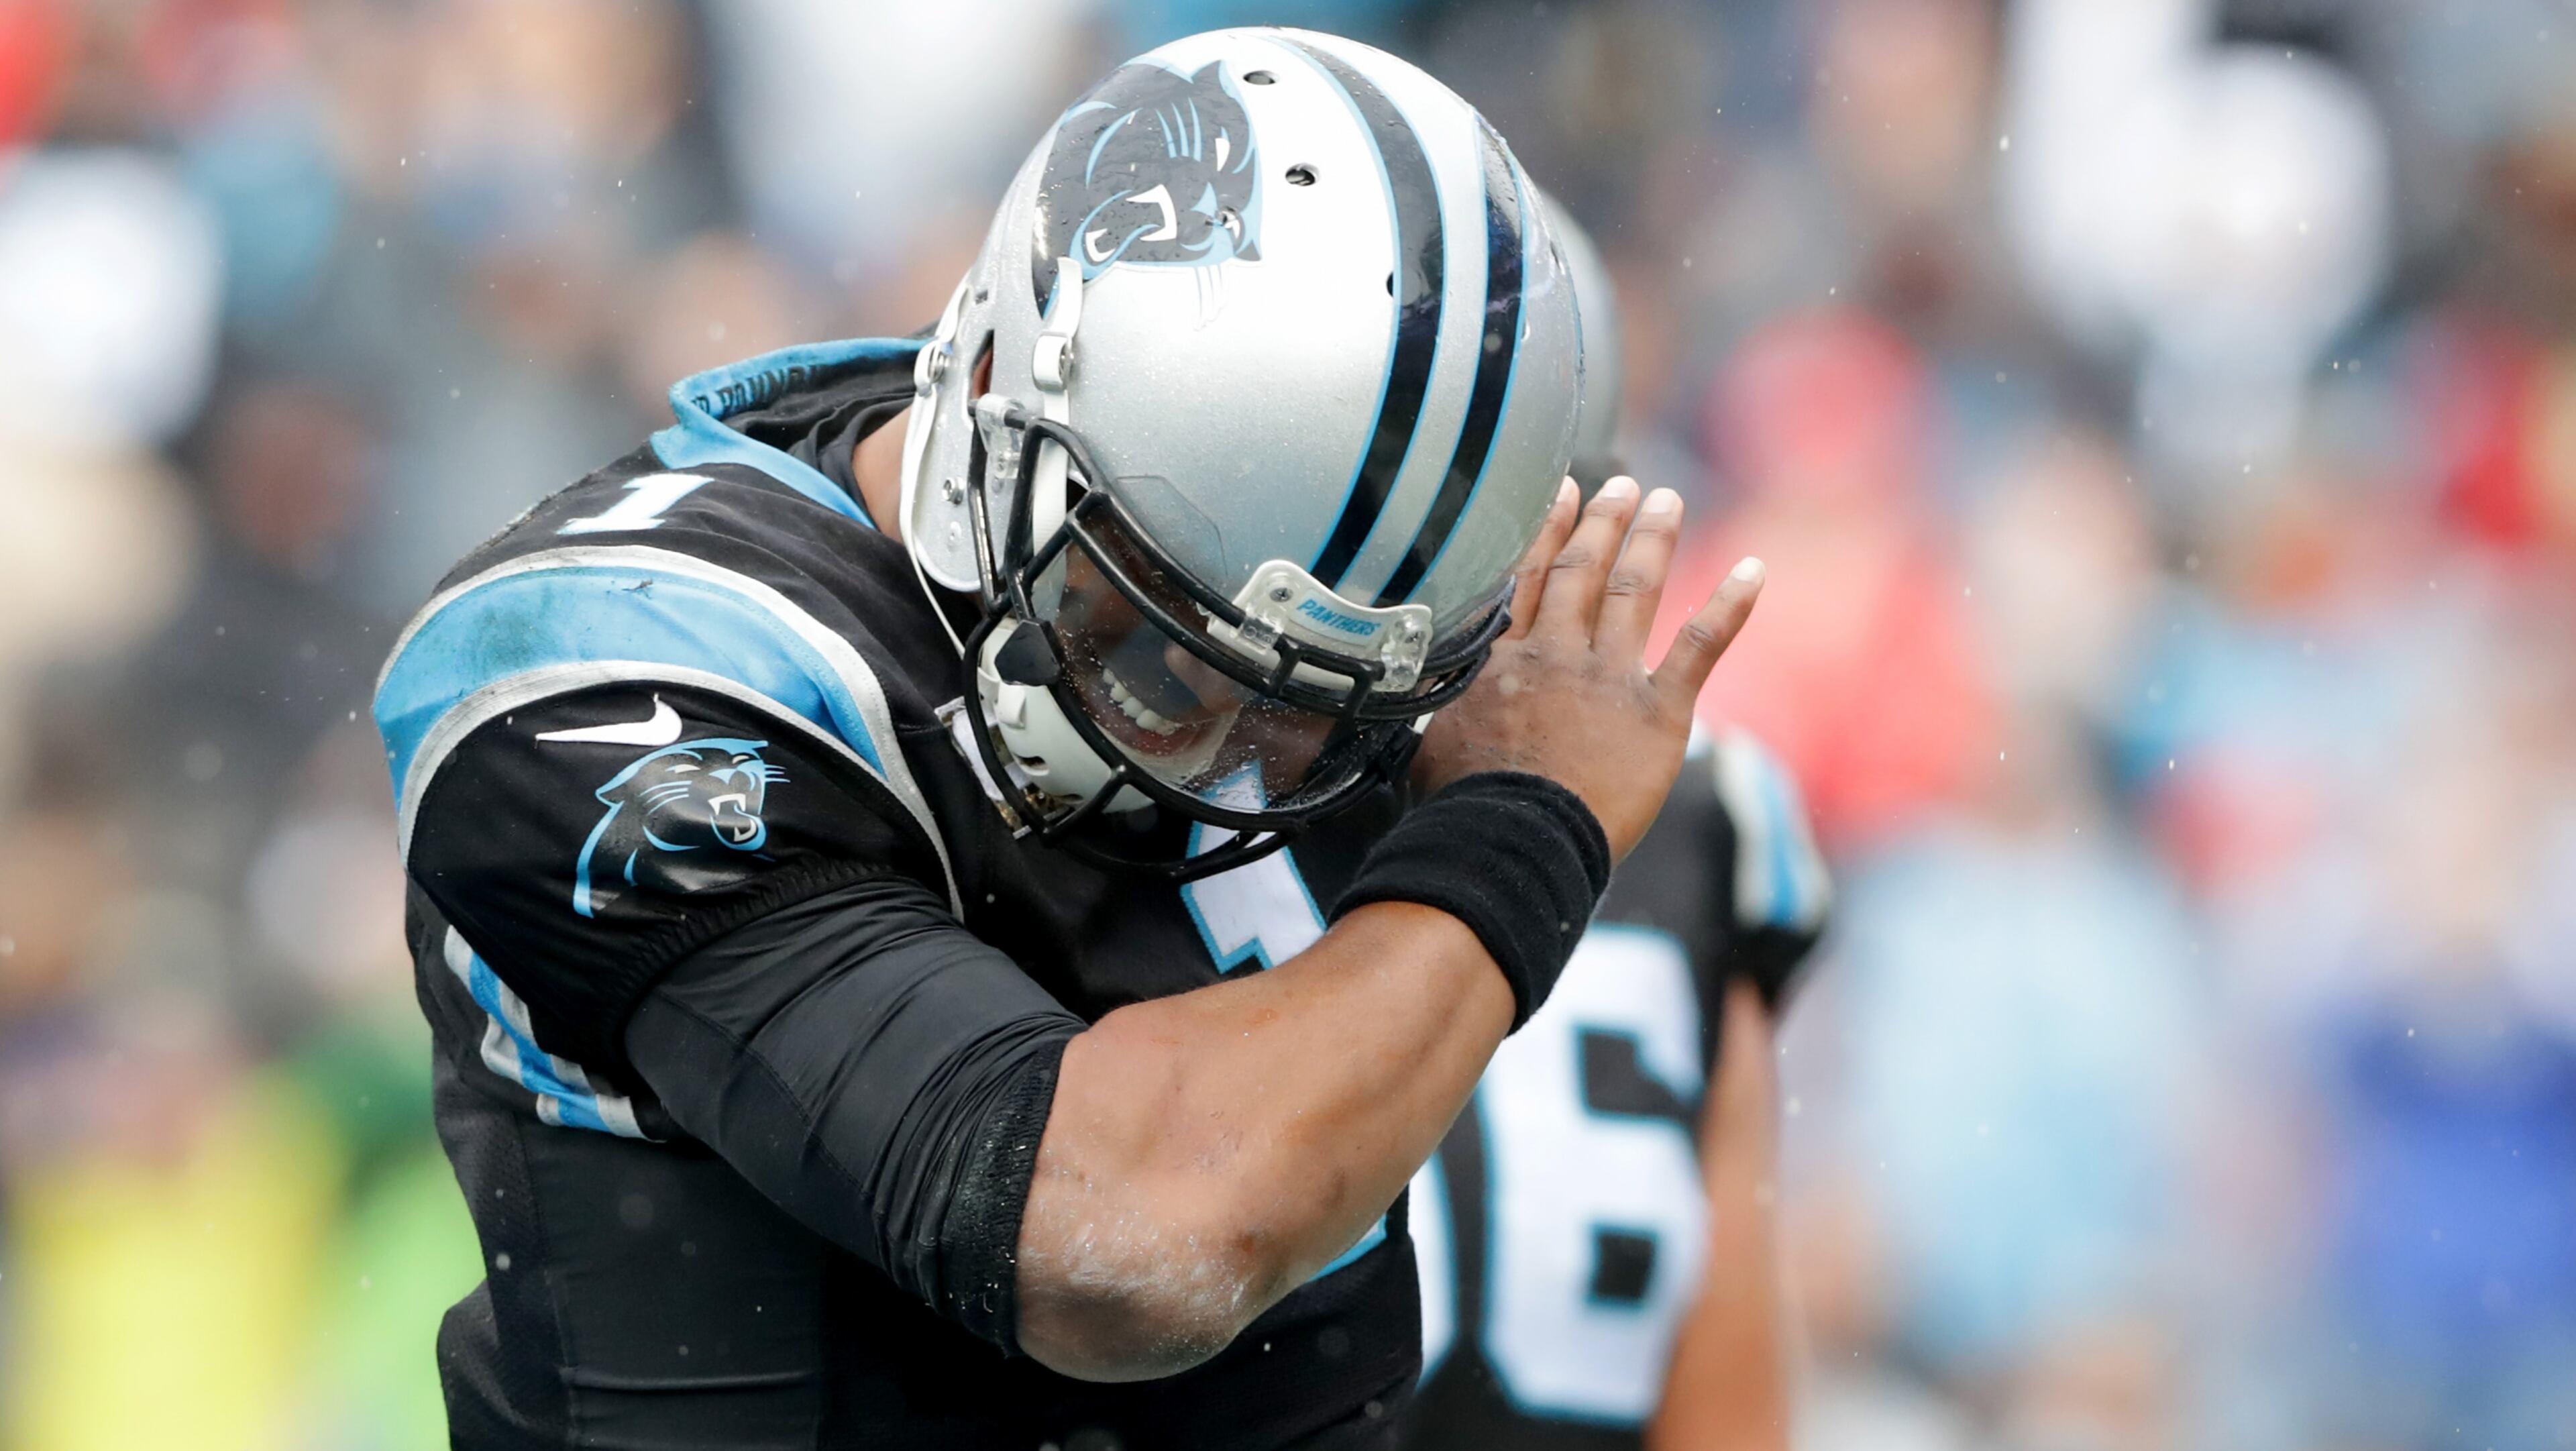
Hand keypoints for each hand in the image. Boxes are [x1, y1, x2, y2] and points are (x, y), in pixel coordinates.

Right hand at [1415, 475, 1762, 858]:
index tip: (1563, 491)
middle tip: (1625, 486)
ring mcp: (1609, 678)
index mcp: (1503, 662)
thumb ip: (1442, 708)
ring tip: (1666, 501)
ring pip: (1634, 590)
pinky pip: (1700, 647)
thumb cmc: (1462, 810)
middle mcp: (1557, 654)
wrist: (1510, 841)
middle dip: (1604, 523)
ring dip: (1653, 540)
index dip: (1547, 532)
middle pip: (1583, 572)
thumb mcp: (1428, 743)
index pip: (1527, 580)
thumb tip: (1413, 701)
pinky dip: (1730, 606)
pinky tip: (1753, 571)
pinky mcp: (1659, 712)